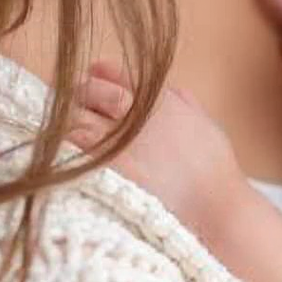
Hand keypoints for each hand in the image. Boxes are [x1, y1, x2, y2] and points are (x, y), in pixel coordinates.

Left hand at [68, 63, 246, 241]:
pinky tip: (66, 154)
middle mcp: (137, 116)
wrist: (215, 207)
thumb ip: (184, 102)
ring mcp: (120, 142)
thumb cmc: (214, 171)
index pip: (113, 74)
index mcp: (159, 100)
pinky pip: (74, 148)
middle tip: (73, 107)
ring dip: (67, 121)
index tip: (91, 82)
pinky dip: (66, 146)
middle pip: (88, 90)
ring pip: (75, 117)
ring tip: (69, 131)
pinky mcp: (108, 168)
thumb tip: (170, 91)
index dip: (97, 76)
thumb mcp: (205, 124)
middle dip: (77, 95)